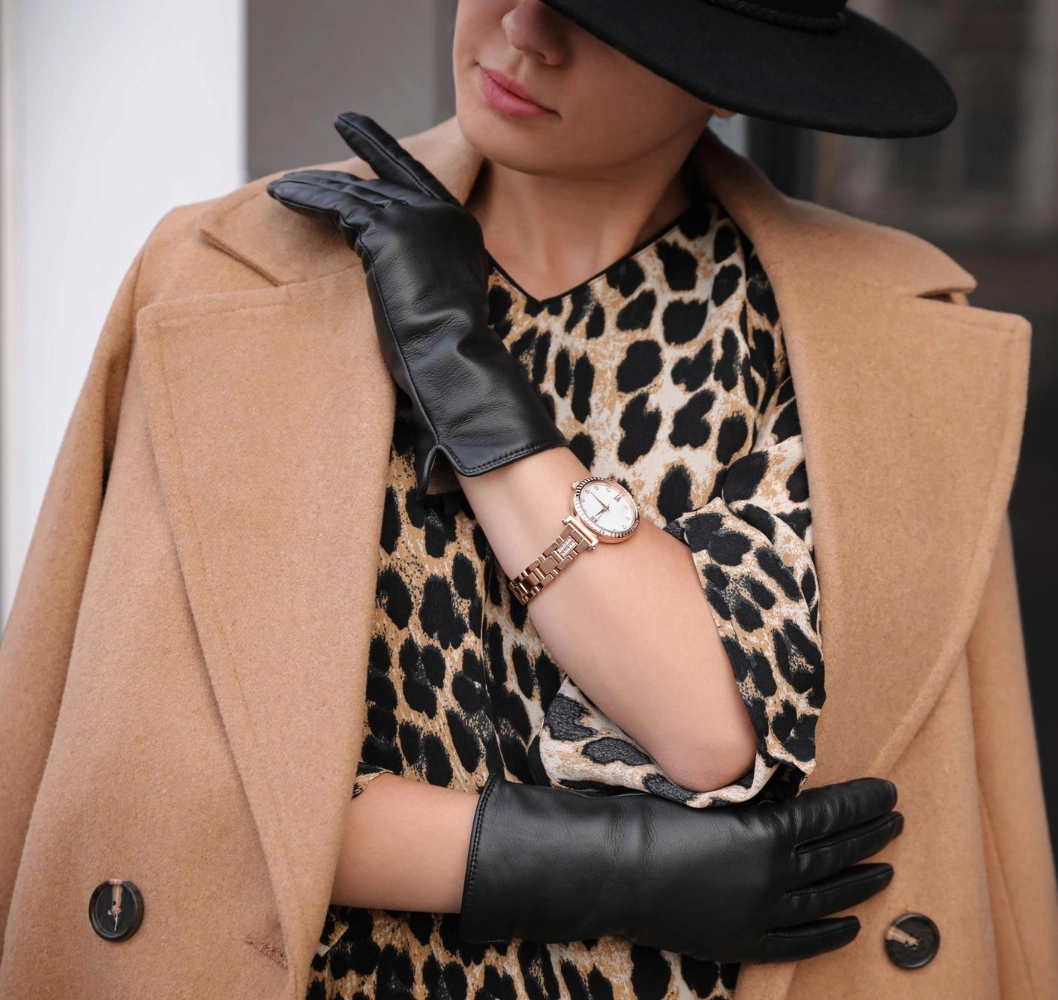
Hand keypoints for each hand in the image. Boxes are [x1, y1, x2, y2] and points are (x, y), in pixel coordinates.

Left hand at [266, 111, 568, 499]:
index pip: (416, 180)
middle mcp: (440, 213)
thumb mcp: (440, 298)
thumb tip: (397, 273)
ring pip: (354, 191)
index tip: (361, 132)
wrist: (453, 361)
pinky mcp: (386, 230)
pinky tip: (284, 195)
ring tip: (284, 183)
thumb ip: (421, 269)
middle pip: (382, 181)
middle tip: (331, 136)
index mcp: (458, 228)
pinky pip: (336, 206)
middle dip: (349, 164)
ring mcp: (415, 217)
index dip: (386, 153)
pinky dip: (308, 199)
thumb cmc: (446, 350)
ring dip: (315, 186)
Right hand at [459, 772, 902, 963]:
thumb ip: (753, 798)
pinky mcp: (742, 940)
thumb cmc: (651, 815)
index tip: (887, 792)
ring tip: (885, 870)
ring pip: (825, 898)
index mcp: (767, 834)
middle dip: (869, 837)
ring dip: (858, 882)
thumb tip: (786, 791)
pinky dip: (828, 934)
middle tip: (897, 823)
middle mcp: (774, 877)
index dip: (861, 803)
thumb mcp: (708, 793)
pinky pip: (798, 941)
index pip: (830, 815)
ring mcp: (761, 913)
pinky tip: (851, 926)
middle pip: (834, 854)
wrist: (613, 869)